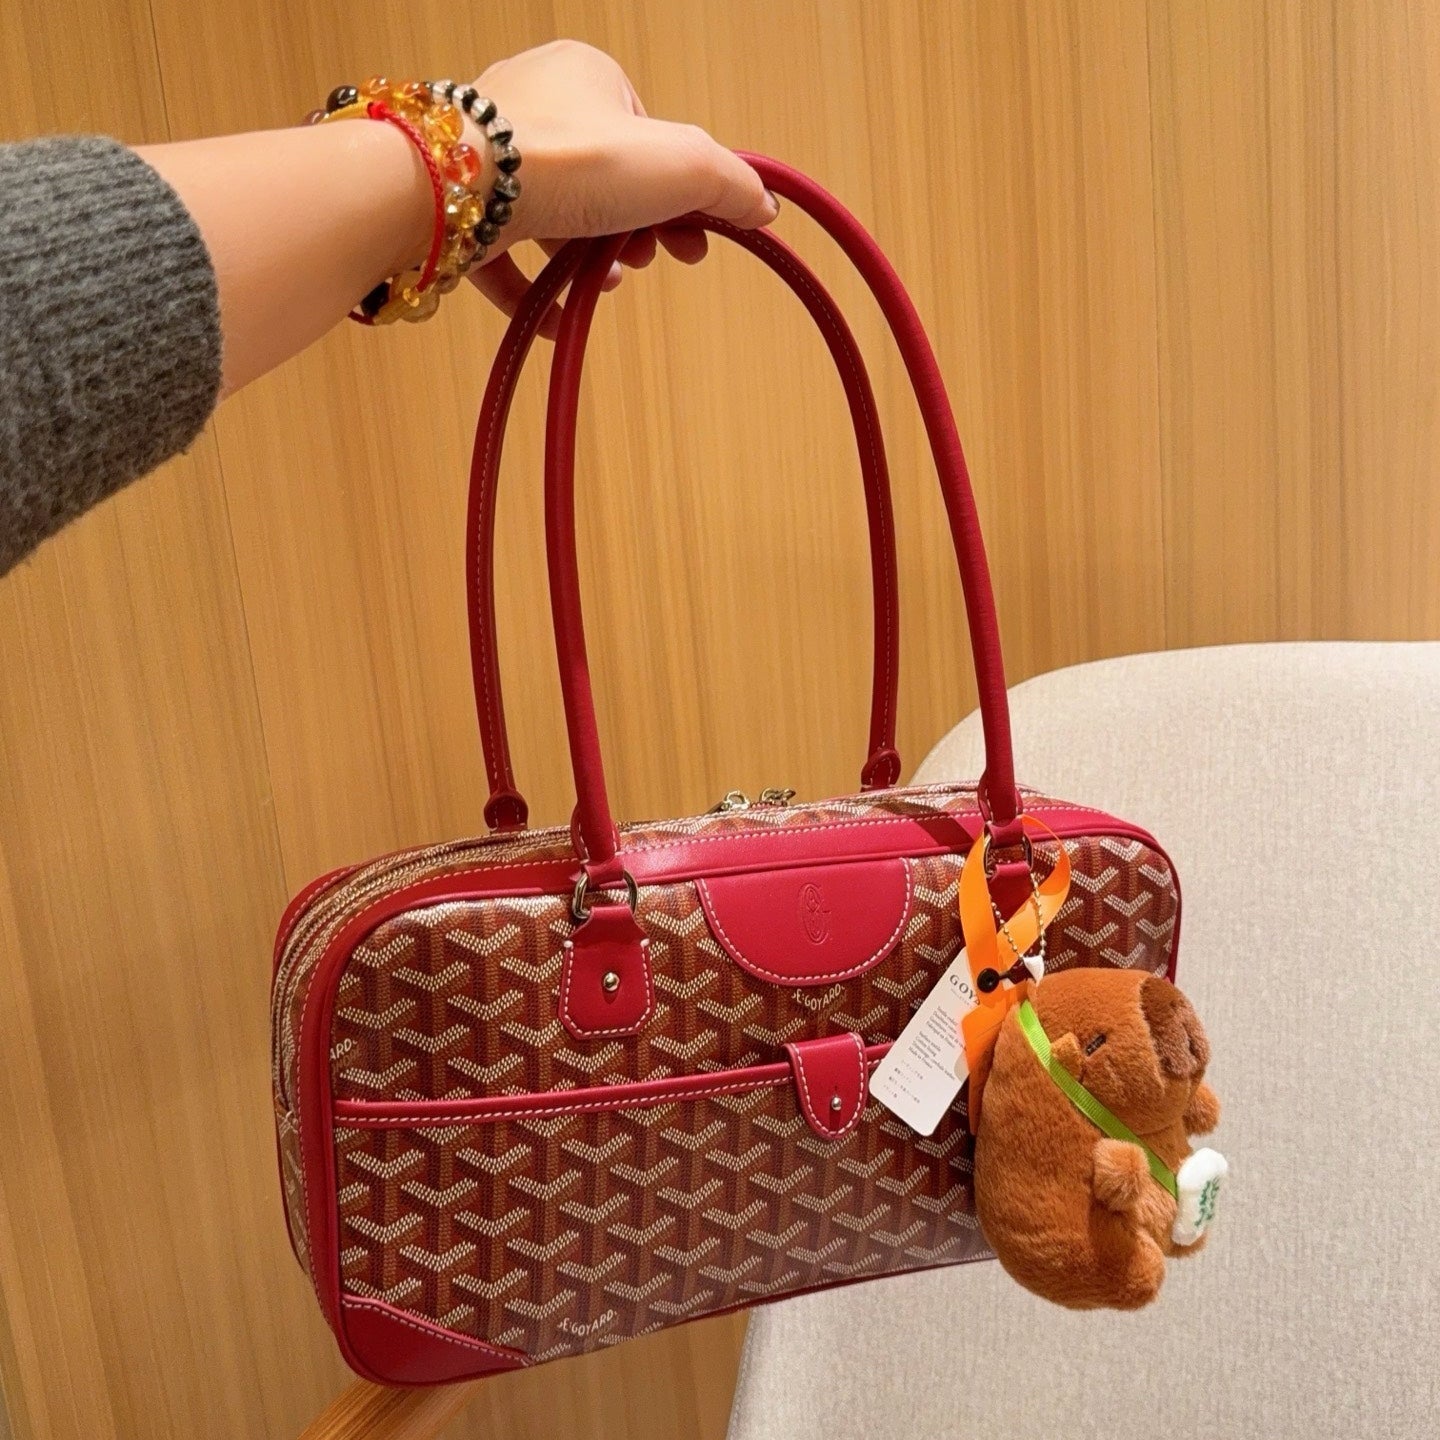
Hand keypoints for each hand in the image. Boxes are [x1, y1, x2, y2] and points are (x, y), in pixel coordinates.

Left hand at [462, 41, 777, 333]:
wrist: (459, 191)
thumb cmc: (568, 160)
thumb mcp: (679, 164)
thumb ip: (728, 184)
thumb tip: (762, 206)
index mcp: (586, 75)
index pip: (648, 136)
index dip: (680, 194)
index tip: (697, 240)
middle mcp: (533, 106)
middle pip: (605, 181)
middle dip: (635, 230)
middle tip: (649, 261)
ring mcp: (491, 161)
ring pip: (558, 218)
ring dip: (591, 259)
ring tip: (608, 285)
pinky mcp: (460, 211)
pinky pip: (505, 257)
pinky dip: (536, 292)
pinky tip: (559, 320)